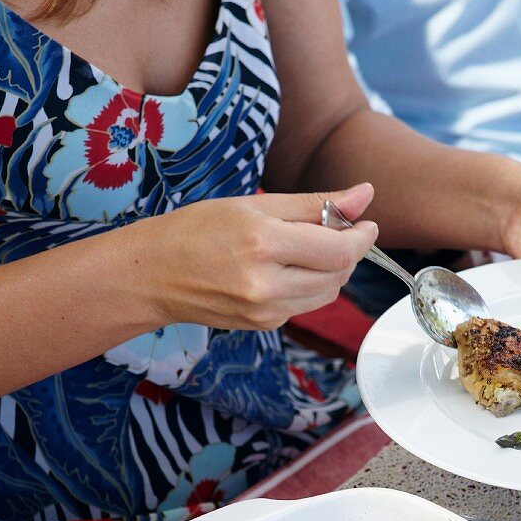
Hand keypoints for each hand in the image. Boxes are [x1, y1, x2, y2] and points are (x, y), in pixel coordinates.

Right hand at [149, 183, 376, 330]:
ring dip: (333, 270)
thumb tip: (365, 194)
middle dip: (349, 252)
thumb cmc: (197, 229)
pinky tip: (287, 269)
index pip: (338, 250)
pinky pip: (306, 305)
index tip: (367, 224)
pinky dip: (310, 285)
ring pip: (327, 293)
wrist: (153, 275)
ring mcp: (265, 311)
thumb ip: (314, 204)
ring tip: (310, 247)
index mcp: (263, 243)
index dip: (362, 237)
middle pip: (338, 274)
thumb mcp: (255, 204)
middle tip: (339, 230)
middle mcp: (266, 284)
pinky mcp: (263, 326)